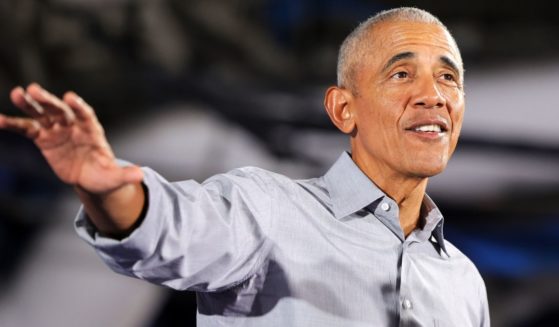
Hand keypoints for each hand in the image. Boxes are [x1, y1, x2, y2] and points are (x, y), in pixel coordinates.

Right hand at [0, 83, 142, 193]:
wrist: (90, 177)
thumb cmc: (105, 175)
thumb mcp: (115, 178)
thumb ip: (125, 175)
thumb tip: (141, 176)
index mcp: (92, 131)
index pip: (86, 115)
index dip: (79, 107)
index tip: (70, 97)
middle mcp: (74, 126)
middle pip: (61, 110)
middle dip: (50, 101)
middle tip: (35, 89)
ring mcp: (57, 130)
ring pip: (42, 114)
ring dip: (30, 104)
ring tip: (17, 93)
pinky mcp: (43, 138)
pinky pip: (26, 129)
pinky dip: (13, 124)